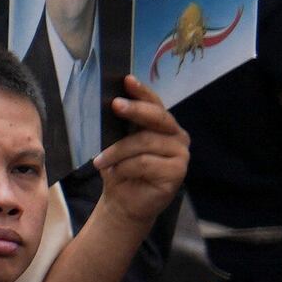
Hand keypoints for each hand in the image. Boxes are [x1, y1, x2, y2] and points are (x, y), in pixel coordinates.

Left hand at [93, 82, 189, 227]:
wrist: (124, 201)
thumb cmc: (120, 168)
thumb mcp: (116, 143)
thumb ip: (120, 125)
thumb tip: (112, 103)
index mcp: (162, 125)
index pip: (154, 103)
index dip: (142, 91)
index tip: (127, 80)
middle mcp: (176, 135)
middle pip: (157, 117)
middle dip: (135, 110)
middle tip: (115, 105)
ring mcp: (180, 153)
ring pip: (145, 142)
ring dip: (117, 152)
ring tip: (100, 161)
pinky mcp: (178, 171)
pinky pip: (146, 162)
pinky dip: (126, 167)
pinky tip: (118, 173)